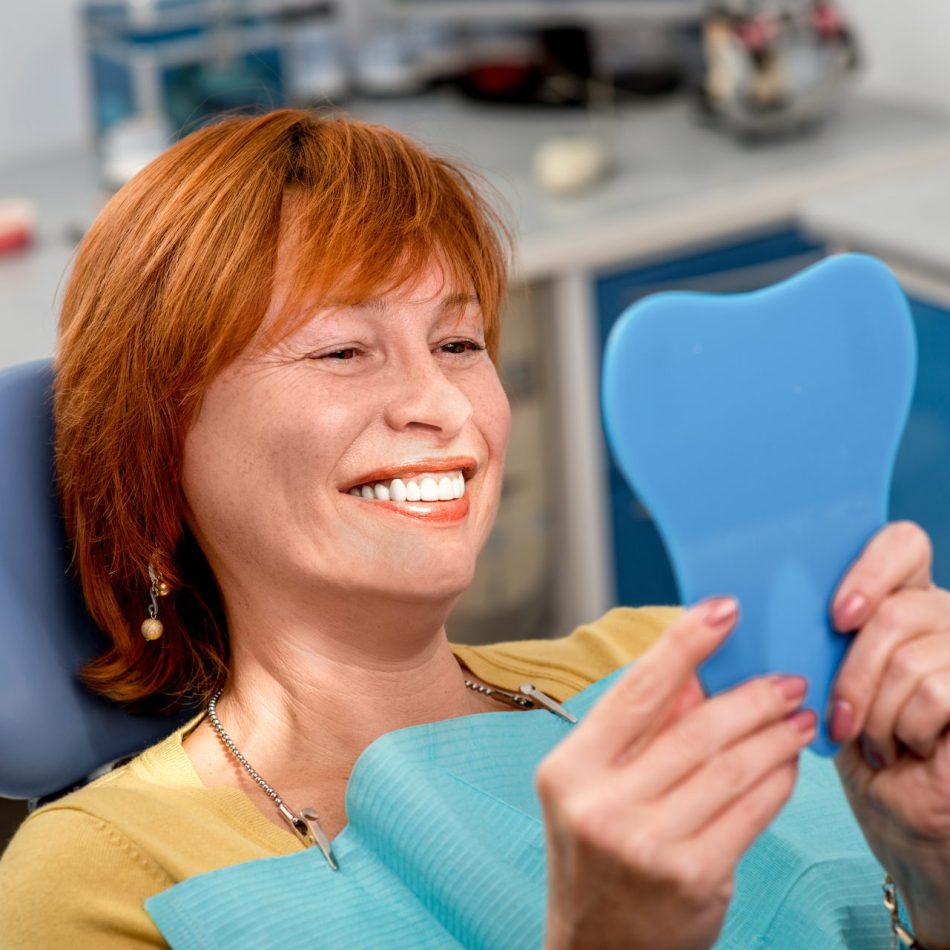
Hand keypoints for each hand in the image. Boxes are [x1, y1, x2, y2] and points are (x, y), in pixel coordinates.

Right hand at [535, 598, 815, 949]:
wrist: (598, 949)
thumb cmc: (598, 858)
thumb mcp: (595, 788)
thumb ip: (640, 732)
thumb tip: (699, 675)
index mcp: (569, 769)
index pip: (635, 692)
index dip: (684, 644)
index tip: (723, 609)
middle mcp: (601, 805)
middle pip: (695, 730)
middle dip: (751, 697)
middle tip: (786, 680)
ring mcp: (647, 845)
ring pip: (731, 768)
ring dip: (775, 736)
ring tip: (798, 717)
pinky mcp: (694, 879)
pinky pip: (751, 811)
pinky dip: (778, 781)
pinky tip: (788, 765)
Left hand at [828, 521, 949, 946]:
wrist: (901, 816)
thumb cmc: (856, 742)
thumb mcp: (824, 675)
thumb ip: (805, 628)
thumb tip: (733, 601)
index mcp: (903, 596)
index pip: (902, 542)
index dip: (871, 570)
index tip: (837, 616)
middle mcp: (944, 617)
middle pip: (898, 611)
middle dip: (855, 673)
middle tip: (841, 715)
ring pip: (913, 658)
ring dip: (878, 713)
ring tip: (876, 739)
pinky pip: (937, 694)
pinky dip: (908, 731)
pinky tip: (906, 750)